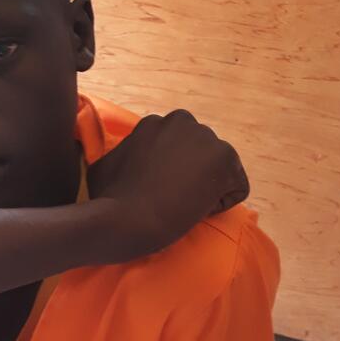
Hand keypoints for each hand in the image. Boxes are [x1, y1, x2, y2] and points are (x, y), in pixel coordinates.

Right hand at [87, 110, 248, 253]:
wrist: (127, 219)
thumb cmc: (108, 199)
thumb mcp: (104, 167)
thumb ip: (120, 156)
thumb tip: (118, 160)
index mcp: (153, 123)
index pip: (177, 147)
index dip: (168, 172)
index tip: (158, 189)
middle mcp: (181, 121)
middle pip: (200, 153)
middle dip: (191, 174)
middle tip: (173, 198)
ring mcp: (205, 138)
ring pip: (218, 169)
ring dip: (206, 188)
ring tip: (183, 206)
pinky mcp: (225, 158)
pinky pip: (235, 186)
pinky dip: (221, 203)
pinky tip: (196, 210)